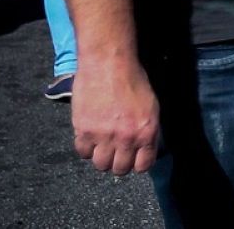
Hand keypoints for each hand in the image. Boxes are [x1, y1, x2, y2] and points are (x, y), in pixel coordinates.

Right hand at [72, 56, 159, 175]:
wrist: (108, 63)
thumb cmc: (132, 79)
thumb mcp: (151, 105)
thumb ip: (147, 129)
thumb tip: (143, 146)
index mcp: (147, 131)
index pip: (143, 165)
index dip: (137, 163)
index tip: (133, 158)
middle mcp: (126, 138)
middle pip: (120, 169)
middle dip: (119, 162)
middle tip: (116, 152)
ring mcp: (103, 136)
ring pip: (100, 165)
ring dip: (102, 157)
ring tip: (103, 145)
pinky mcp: (83, 130)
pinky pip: (83, 152)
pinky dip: (86, 147)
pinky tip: (90, 136)